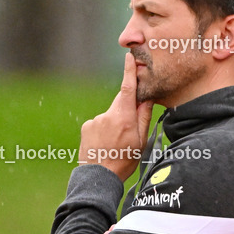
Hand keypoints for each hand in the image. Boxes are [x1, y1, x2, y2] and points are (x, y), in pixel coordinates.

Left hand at [78, 53, 153, 180]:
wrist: (98, 177)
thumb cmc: (124, 161)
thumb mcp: (140, 141)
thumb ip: (143, 117)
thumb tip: (146, 98)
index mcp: (123, 117)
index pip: (127, 88)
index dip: (129, 71)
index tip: (129, 57)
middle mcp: (107, 115)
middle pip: (120, 103)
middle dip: (127, 110)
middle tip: (130, 131)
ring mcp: (94, 120)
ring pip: (110, 115)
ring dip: (115, 124)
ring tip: (115, 145)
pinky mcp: (86, 127)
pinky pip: (99, 123)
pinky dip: (104, 130)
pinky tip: (105, 145)